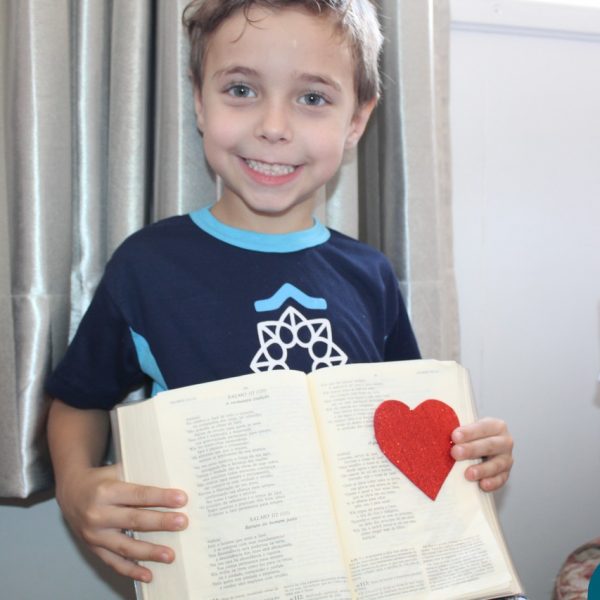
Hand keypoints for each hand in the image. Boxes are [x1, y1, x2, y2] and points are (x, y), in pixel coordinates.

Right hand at [55, 463, 187, 581]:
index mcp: (106, 491)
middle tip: (182, 523)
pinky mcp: (94, 548)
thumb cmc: (101, 480)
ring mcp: (95, 535)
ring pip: (125, 546)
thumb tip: (172, 477)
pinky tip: (149, 574)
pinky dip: (132, 570)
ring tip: (170, 555)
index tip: (181, 499)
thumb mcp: (117, 471)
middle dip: (161, 522)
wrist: (71, 492)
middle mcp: (98, 514)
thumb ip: (139, 475)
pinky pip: (114, 562)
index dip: (160, 497)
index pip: (138, 495)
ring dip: (149, 552)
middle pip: (134, 520)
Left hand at [450, 417, 513, 491]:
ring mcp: (507, 459)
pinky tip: (482, 485)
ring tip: (468, 474)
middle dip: (472, 450)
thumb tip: (438, 434)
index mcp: (495, 426)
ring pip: (497, 464)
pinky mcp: (505, 474)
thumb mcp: (468, 430)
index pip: (483, 427)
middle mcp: (504, 441)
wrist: (483, 448)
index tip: (454, 436)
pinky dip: (492, 483)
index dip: (469, 432)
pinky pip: (501, 480)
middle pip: (489, 445)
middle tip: (455, 453)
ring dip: (482, 469)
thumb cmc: (472, 437)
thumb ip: (459, 432)